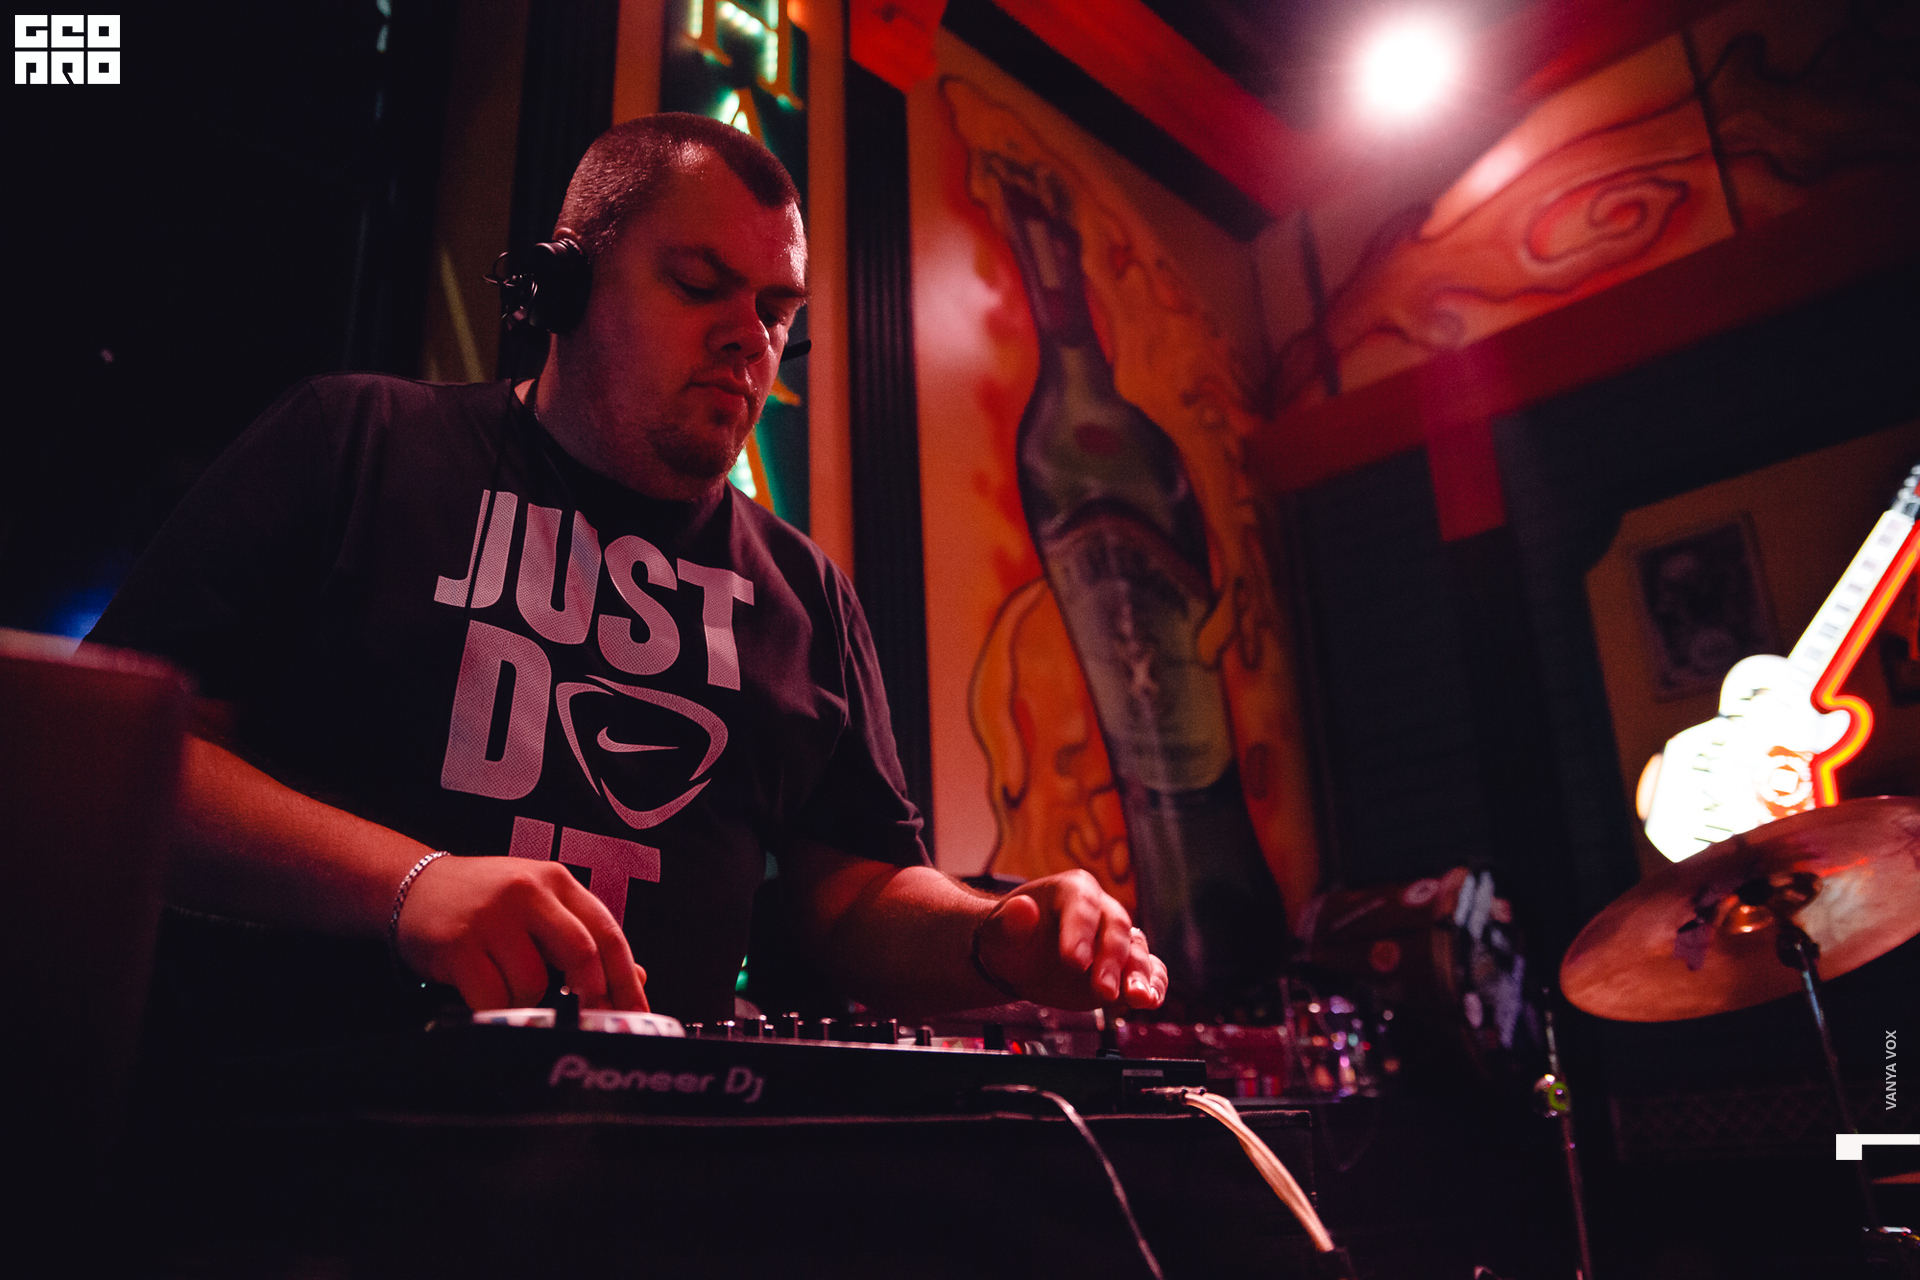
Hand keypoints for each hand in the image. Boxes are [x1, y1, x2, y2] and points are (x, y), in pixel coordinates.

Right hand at [394, 856, 648, 1011]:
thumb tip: (634, 978)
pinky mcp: (459, 945)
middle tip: (588, 1021)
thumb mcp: (538, 903)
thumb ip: (582, 936)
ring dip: (530, 1002)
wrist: (411, 886)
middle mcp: (529, 892)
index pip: (607, 932)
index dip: (625, 979)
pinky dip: (497, 1007)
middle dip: (591, 997)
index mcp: (557, 881)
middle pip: (581, 954)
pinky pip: (494, 997)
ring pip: (535, 983)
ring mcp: (493, 917)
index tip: (636, 1014)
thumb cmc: (482, 900)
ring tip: (510, 988)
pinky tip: (485, 992)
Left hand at [973, 870, 1166, 1010]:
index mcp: (1073, 889)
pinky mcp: (1125, 967)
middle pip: (1115, 928)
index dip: (1080, 930)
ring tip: (1137, 998)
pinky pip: (1150, 972)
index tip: (1074, 961)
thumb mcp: (1000, 931)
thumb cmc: (1010, 938)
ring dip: (1140, 975)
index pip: (1082, 904)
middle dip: (1112, 961)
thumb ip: (1011, 922)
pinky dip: (1154, 985)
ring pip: (1137, 951)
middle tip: (1102, 991)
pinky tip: (1150, 1000)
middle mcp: (1101, 909)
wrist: (1019, 960)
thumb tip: (1023, 908)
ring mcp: (1115, 939)